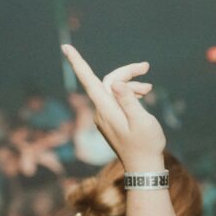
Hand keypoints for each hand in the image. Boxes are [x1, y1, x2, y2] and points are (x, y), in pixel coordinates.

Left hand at [61, 45, 164, 170]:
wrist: (143, 168)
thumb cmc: (146, 145)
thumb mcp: (142, 121)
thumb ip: (129, 101)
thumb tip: (116, 83)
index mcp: (107, 109)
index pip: (89, 81)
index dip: (77, 63)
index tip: (65, 47)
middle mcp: (102, 112)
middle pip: (108, 81)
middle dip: (127, 72)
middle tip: (146, 67)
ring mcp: (105, 117)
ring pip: (113, 90)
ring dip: (131, 84)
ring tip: (150, 88)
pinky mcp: (111, 121)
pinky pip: (116, 100)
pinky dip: (129, 94)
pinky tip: (143, 96)